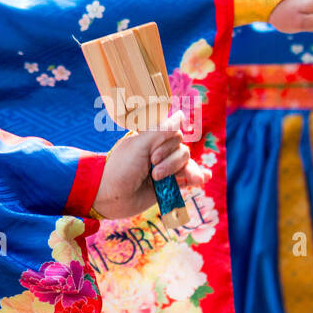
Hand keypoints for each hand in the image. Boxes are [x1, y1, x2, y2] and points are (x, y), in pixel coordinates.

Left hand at [93, 111, 210, 218]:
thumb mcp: (140, 145)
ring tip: (158, 180)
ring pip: (186, 163)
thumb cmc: (120, 168)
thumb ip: (162, 131)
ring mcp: (164, 169)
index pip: (174, 133)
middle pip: (182, 149)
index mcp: (150, 139)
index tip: (151, 155)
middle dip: (170, 161)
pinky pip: (188, 178)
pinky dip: (197, 177)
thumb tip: (181, 115)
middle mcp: (159, 152)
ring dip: (178, 171)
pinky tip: (203, 178)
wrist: (110, 197)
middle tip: (152, 170)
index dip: (168, 144)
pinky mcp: (168, 185)